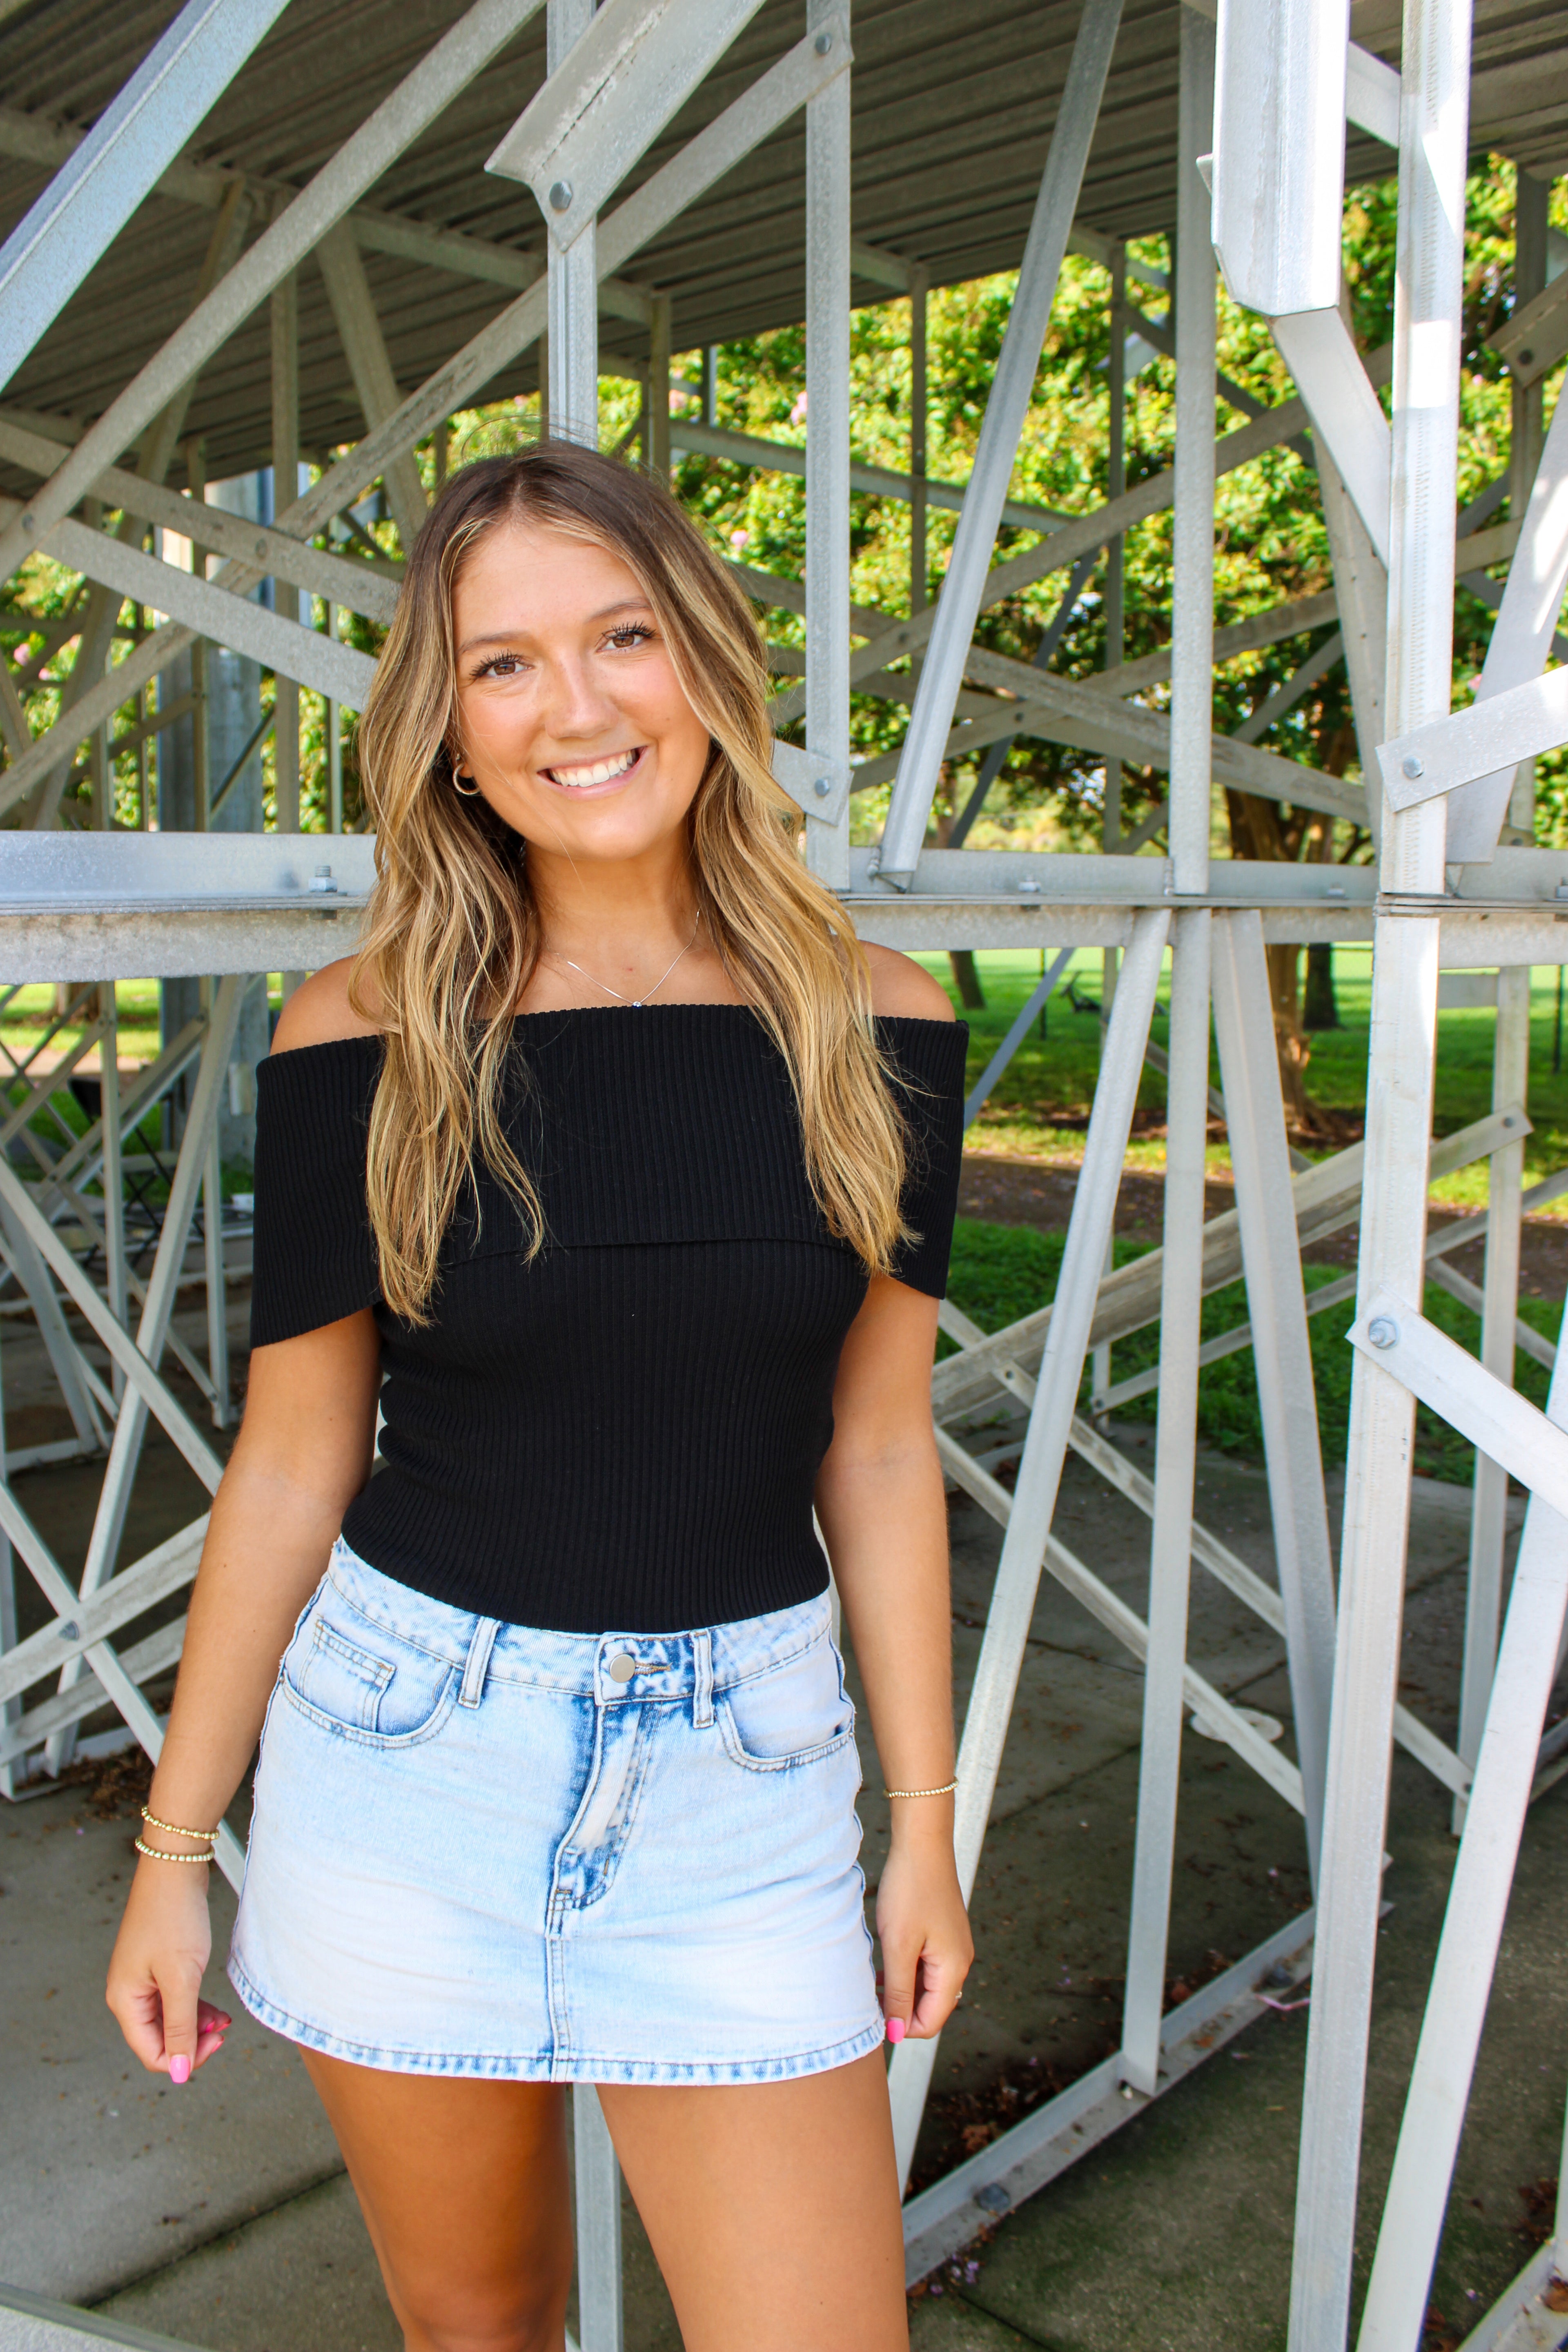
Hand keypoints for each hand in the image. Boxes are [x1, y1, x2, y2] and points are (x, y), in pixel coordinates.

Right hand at [106, 1857, 230, 2081]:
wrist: (175, 1869)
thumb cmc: (174, 1918)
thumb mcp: (181, 1978)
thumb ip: (181, 2027)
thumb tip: (179, 2073)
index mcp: (125, 2002)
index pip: (152, 2053)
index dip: (185, 2058)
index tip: (217, 2041)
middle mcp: (128, 1995)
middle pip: (160, 2040)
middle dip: (193, 2041)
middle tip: (224, 2030)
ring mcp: (142, 1980)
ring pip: (170, 2021)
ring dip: (197, 2026)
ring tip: (224, 2021)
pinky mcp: (157, 1967)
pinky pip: (174, 2001)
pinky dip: (195, 2008)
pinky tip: (216, 2009)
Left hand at [874, 1831, 971, 2043]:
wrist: (922, 1842)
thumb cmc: (910, 1890)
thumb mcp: (898, 1945)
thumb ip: (899, 1992)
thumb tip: (897, 2032)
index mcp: (953, 1969)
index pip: (930, 2022)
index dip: (901, 2027)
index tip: (872, 2015)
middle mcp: (959, 1962)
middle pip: (930, 2006)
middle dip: (900, 2008)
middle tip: (869, 1993)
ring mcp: (952, 1947)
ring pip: (925, 1986)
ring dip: (900, 1989)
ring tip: (873, 1976)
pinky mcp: (942, 1934)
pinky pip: (925, 1966)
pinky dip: (905, 1970)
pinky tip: (884, 1961)